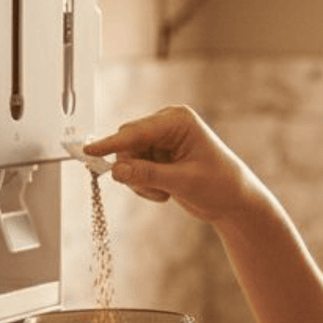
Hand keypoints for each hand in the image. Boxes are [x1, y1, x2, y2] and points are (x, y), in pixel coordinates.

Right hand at [84, 105, 255, 224]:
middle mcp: (167, 125)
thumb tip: (117, 170)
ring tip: (164, 192)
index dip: (111, 143)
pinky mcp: (156, 155)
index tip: (89, 151)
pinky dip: (143, 185)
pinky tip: (164, 192)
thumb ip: (148, 175)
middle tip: (153, 190)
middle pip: (127, 144)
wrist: (233, 201)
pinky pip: (132, 169)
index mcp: (178, 120)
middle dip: (134, 170)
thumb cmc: (220, 184)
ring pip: (127, 160)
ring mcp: (160, 140)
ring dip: (140, 182)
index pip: (136, 131)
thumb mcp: (183, 181)